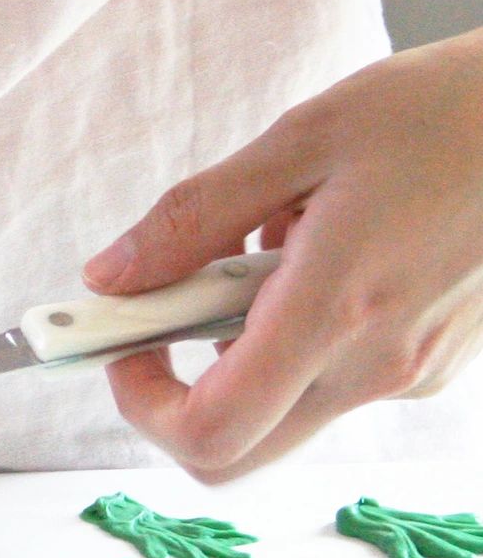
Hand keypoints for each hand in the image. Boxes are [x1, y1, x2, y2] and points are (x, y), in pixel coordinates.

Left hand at [81, 29, 482, 480]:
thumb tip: (112, 276)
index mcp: (337, 310)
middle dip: (180, 391)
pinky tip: (331, 243)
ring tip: (283, 234)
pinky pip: (335, 374)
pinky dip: (302, 326)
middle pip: (240, 445)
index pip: (212, 431)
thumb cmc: (446, 112)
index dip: (142, 405)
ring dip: (245, 341)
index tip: (124, 344)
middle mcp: (378, 366)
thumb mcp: (302, 140)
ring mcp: (412, 373)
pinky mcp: (433, 363)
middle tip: (170, 307)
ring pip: (286, 404)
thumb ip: (195, 216)